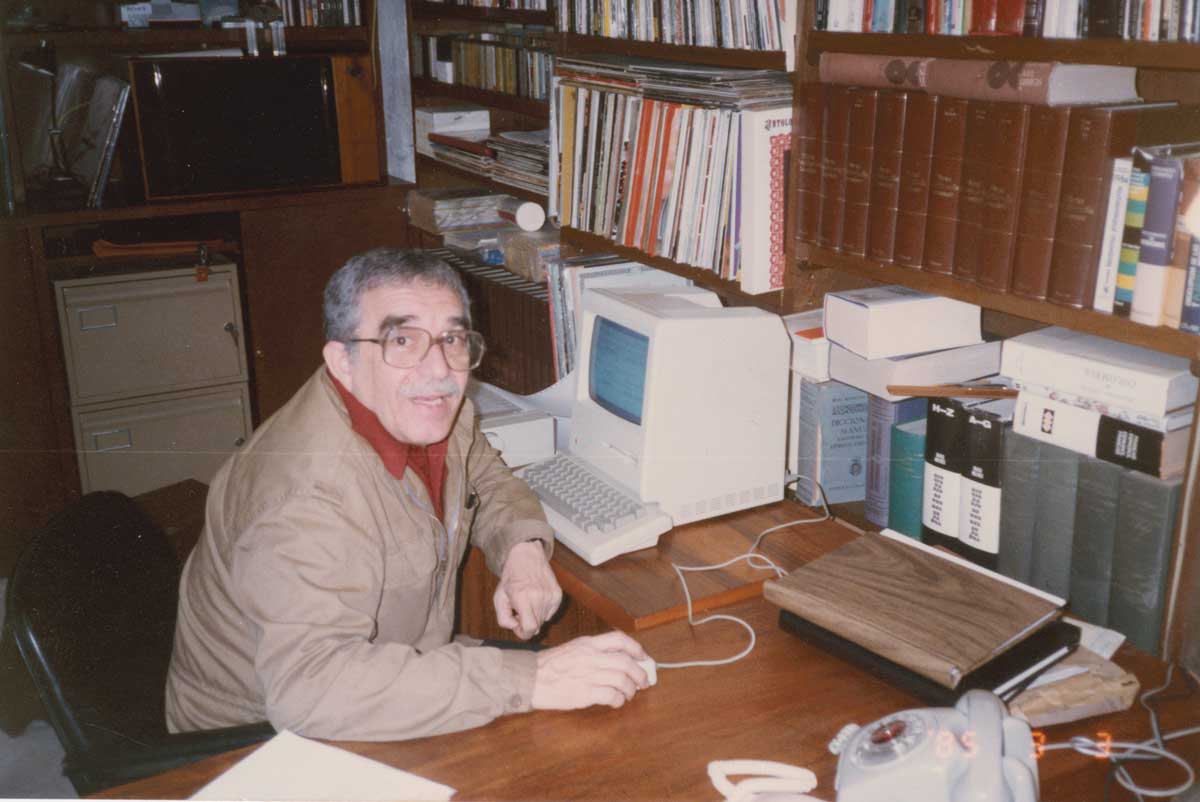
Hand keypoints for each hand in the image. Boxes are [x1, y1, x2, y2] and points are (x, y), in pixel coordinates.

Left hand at [494, 540, 562, 639]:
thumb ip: (503, 618)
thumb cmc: (511, 577)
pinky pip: (550, 613)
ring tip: (528, 602)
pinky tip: (536, 598)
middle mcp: (539, 596)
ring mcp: (550, 595)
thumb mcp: (499, 597)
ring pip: (544, 620)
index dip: (523, 633)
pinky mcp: (558, 594)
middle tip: (520, 610)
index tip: (517, 626)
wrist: (527, 555)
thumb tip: (517, 628)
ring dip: (535, 616)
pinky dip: (543, 610)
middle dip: (527, 623)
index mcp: (522, 597)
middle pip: (537, 626)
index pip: (530, 628)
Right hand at [532, 631, 650, 709]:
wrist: (530, 678)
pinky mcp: (585, 693)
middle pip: (626, 663)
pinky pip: (612, 696)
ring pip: (622, 680)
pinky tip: (616, 702)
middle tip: (643, 682)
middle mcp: (591, 657)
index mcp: (588, 644)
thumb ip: (593, 651)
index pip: (620, 640)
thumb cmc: (550, 665)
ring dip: (630, 690)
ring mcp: (588, 675)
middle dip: (640, 674)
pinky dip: (618, 700)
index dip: (637, 649)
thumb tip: (618, 659)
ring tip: (628, 694)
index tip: (644, 658)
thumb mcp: (573, 649)